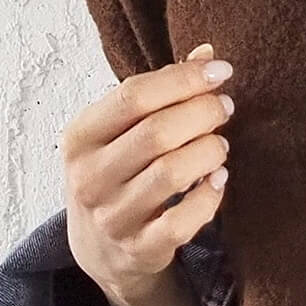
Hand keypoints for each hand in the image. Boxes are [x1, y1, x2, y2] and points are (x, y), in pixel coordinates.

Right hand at [62, 41, 232, 305]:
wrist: (101, 251)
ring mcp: (113, 216)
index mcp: (80, 136)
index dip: (184, 79)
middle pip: (157, 132)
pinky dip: (209, 197)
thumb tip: (207, 54)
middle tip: (226, 108)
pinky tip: (218, 181)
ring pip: (172, 173)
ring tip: (220, 145)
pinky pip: (183, 220)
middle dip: (202, 113)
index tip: (221, 71)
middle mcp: (89, 176)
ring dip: (208, 152)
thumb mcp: (121, 133)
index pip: (134, 95)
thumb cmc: (118, 175)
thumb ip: (160, 94)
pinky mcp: (140, 249)